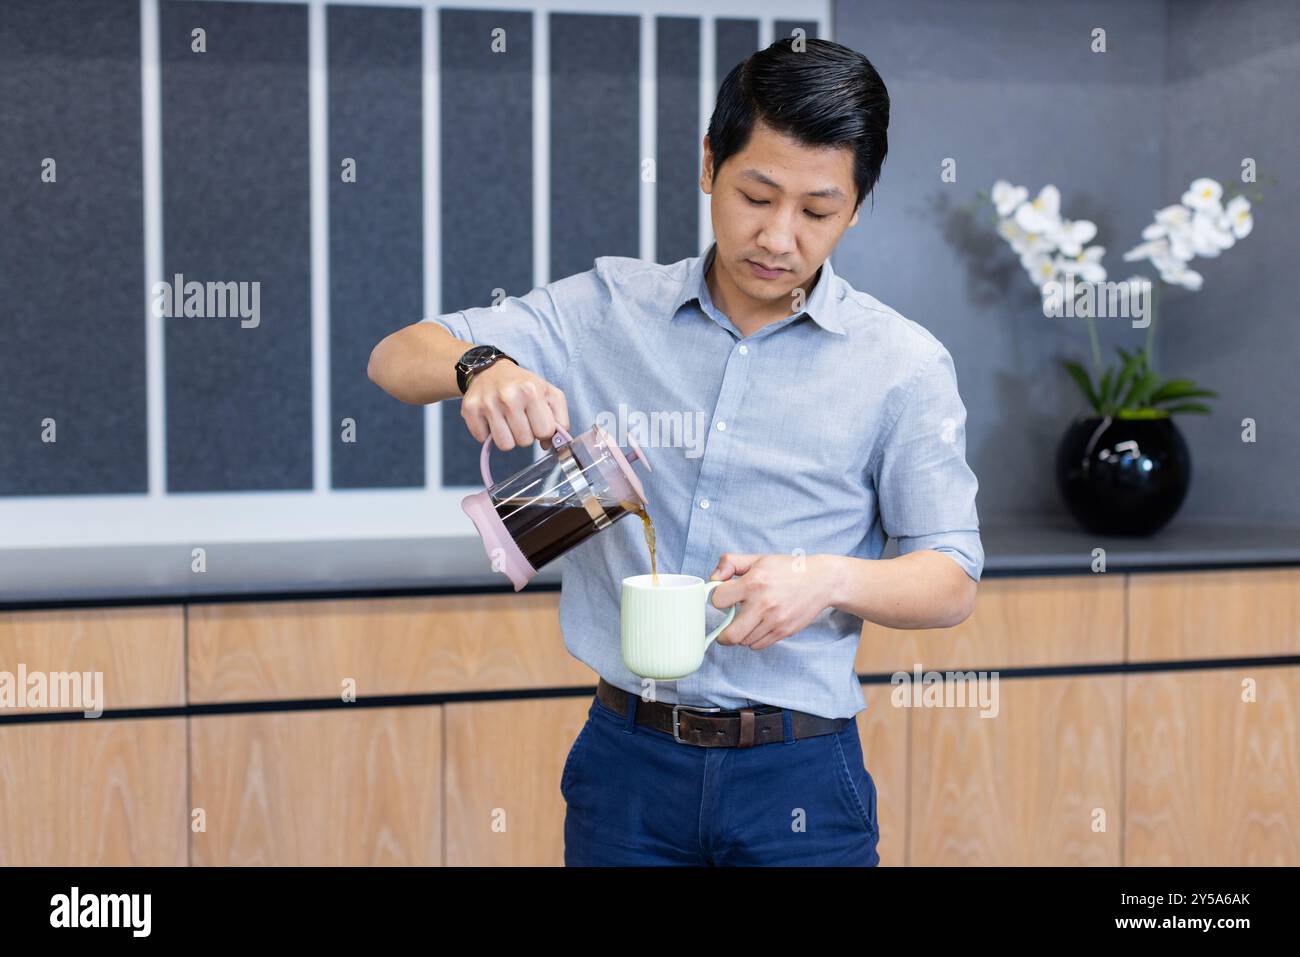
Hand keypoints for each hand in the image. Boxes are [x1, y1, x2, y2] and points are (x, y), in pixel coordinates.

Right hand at [461, 360, 569, 450]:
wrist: (490, 370)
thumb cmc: (523, 385)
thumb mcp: (549, 393)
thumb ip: (560, 419)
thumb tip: (550, 444)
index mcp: (532, 391)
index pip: (545, 432)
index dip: (542, 430)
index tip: (537, 421)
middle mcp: (509, 397)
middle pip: (524, 441)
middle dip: (525, 434)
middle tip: (520, 418)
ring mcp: (488, 403)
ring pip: (505, 445)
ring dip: (507, 437)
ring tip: (506, 420)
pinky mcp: (470, 410)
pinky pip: (483, 440)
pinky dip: (487, 433)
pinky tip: (491, 418)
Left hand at [707, 552, 836, 649]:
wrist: (821, 581)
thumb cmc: (787, 570)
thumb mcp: (757, 559)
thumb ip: (730, 563)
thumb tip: (714, 578)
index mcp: (753, 583)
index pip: (718, 601)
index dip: (717, 600)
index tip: (723, 599)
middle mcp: (764, 604)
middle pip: (730, 636)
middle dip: (723, 634)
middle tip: (725, 626)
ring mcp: (775, 621)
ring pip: (744, 642)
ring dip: (741, 635)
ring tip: (747, 621)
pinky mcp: (784, 631)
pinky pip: (758, 645)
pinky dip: (754, 639)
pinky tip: (759, 625)